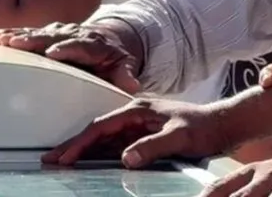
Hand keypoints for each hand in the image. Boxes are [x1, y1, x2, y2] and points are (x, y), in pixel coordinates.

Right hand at [0, 21, 141, 92]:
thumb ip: (125, 75)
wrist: (112, 37)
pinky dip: (14, 33)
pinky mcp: (50, 33)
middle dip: (35, 40)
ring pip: (40, 33)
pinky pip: (31, 32)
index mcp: (94, 45)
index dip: (67, 48)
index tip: (53, 53)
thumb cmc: (114, 57)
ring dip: (21, 35)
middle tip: (17, 43)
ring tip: (2, 39)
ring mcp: (61, 32)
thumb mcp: (124, 65)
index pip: (80, 46)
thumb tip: (132, 86)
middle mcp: (76, 34)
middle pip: (54, 36)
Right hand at [42, 98, 231, 167]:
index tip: (63, 158)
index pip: (101, 127)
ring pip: (103, 138)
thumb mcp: (180, 138)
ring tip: (60, 163)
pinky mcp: (143, 134)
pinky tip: (88, 164)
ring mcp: (138, 124)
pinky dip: (98, 154)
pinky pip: (115, 145)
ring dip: (82, 150)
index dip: (80, 143)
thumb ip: (153, 146)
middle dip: (72, 146)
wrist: (223, 125)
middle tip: (48, 161)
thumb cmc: (204, 128)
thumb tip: (125, 158)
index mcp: (138, 109)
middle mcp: (135, 114)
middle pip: (96, 131)